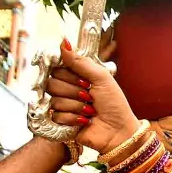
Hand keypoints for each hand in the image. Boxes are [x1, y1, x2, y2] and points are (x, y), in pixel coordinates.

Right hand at [46, 36, 137, 154]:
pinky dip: (74, 118)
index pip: (56, 68)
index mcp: (76, 76)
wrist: (119, 130)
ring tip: (90, 110)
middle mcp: (67, 90)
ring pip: (54, 100)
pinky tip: (85, 121)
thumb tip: (63, 42)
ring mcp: (63, 106)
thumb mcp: (101, 77)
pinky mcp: (61, 122)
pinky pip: (56, 115)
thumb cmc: (114, 103)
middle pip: (51, 83)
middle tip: (90, 96)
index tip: (85, 81)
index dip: (69, 75)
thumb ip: (80, 61)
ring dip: (76, 106)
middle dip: (74, 91)